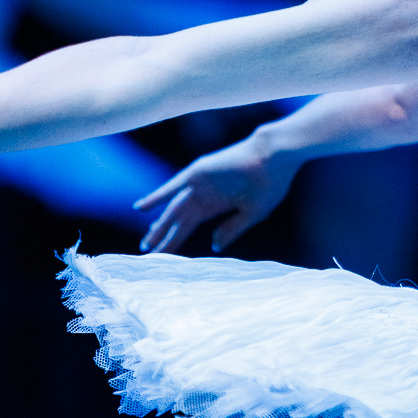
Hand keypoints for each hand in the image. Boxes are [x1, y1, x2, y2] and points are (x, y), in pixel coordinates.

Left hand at [134, 132, 300, 254]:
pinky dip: (156, 196)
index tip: (165, 258)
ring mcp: (199, 184)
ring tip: (146, 245)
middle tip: (149, 257)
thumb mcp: (252, 213)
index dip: (177, 241)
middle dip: (165, 239)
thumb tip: (214, 246)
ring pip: (173, 210)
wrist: (276, 159)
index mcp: (217, 205)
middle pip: (178, 222)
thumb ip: (231, 229)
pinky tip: (141, 207)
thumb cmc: (270, 184)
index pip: (190, 227)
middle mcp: (204, 195)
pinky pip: (171, 187)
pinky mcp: (197, 174)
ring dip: (158, 226)